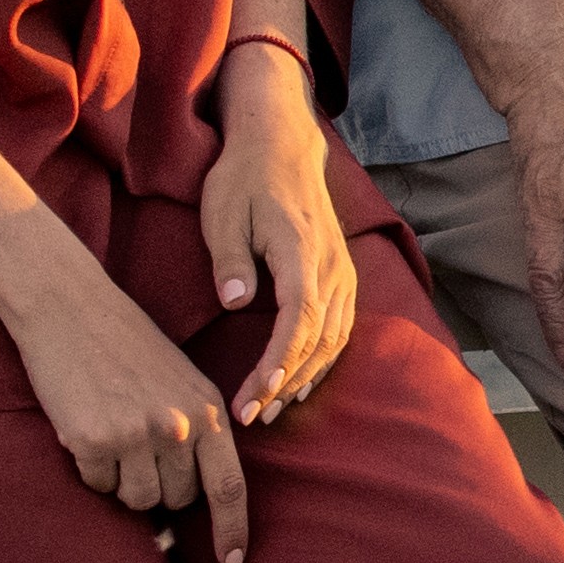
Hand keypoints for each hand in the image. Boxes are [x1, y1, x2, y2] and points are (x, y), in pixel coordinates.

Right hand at [8, 249, 259, 562]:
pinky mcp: (93, 440)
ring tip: (112, 434)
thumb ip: (198, 432)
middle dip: (158, 487)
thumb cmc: (128, 345)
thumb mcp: (183, 382)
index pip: (229, 487)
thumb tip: (196, 498)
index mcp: (209, 410)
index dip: (232, 530)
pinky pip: (95, 483)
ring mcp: (136, 435)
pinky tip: (85, 426)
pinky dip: (89, 467)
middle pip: (176, 500)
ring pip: (136, 499)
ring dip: (121, 481)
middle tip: (136, 445)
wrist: (71, 308)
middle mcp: (179, 426)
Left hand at [207, 35, 365, 429]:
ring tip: (272, 408)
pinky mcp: (341, 274)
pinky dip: (321, 360)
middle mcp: (331, 267)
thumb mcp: (221, 212)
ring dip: (305, 378)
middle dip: (285, 383)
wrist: (282, 146)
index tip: (253, 397)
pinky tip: (300, 380)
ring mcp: (341, 271)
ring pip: (334, 339)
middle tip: (250, 416)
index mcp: (301, 252)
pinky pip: (340, 328)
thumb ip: (230, 259)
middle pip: (318, 341)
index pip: (298, 322)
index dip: (278, 365)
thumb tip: (235, 302)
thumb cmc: (243, 179)